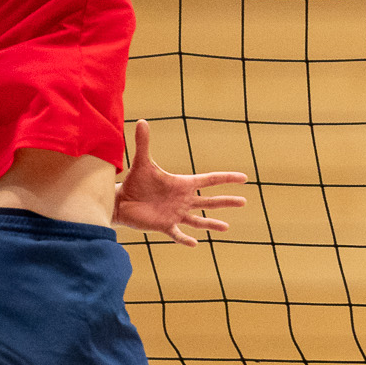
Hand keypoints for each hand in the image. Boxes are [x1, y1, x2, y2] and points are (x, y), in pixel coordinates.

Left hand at [112, 119, 247, 245]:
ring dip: (212, 224)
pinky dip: (185, 239)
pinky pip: (178, 234)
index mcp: (183, 184)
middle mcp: (183, 200)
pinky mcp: (165, 226)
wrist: (121, 201)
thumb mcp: (142, 162)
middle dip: (227, 201)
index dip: (226, 178)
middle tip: (244, 202)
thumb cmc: (135, 182)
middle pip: (210, 201)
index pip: (209, 180)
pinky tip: (195, 244)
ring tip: (226, 227)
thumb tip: (141, 120)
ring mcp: (176, 214)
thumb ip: (144, 143)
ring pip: (199, 220)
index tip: (243, 178)